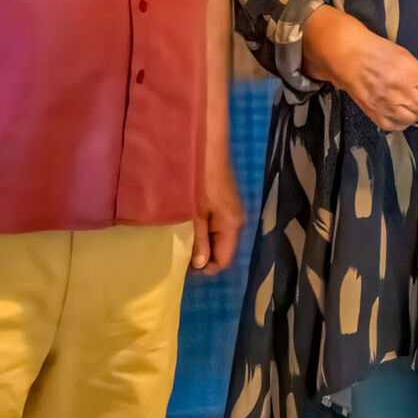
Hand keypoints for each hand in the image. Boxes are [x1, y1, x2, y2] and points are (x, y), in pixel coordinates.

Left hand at [192, 150, 243, 274]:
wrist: (207, 149)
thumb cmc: (201, 180)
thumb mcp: (197, 213)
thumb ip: (200, 240)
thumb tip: (201, 266)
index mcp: (232, 225)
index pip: (224, 260)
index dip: (206, 267)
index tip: (186, 267)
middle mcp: (236, 221)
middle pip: (222, 250)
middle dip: (204, 256)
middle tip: (181, 254)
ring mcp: (231, 212)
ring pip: (219, 238)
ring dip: (203, 242)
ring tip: (183, 240)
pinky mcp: (224, 204)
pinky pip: (216, 226)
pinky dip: (204, 230)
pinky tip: (190, 226)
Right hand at [305, 7, 417, 130]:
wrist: (349, 59)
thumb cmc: (378, 52)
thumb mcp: (407, 57)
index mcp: (410, 74)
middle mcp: (401, 92)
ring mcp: (388, 106)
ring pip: (415, 118)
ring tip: (412, 102)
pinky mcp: (378, 117)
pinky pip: (400, 126)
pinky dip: (404, 120)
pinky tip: (400, 109)